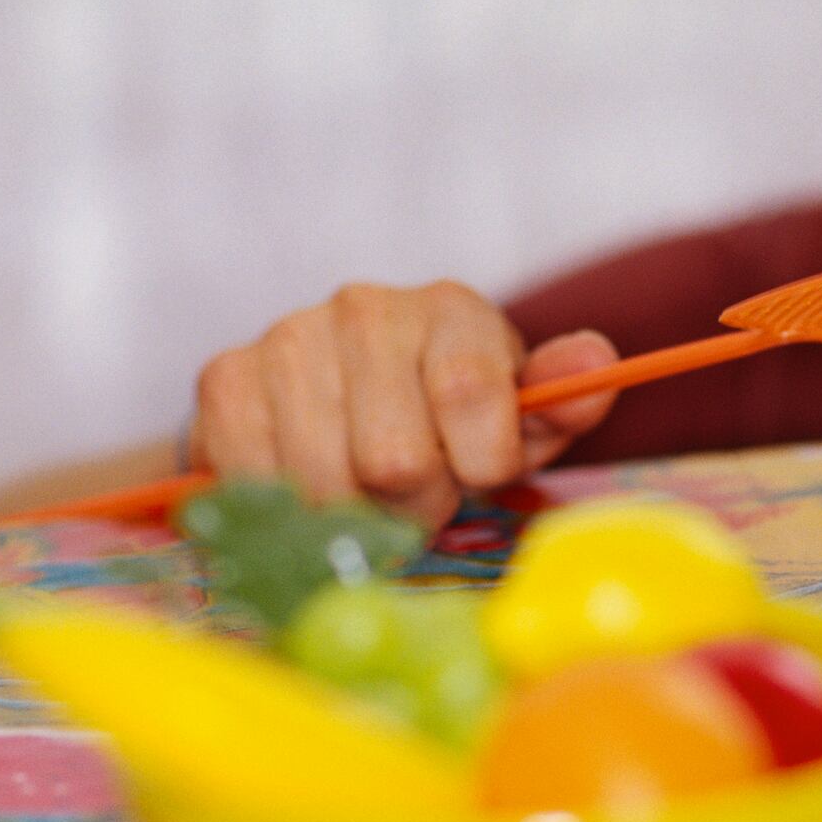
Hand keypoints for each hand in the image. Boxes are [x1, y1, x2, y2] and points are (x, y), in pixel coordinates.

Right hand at [189, 282, 617, 531]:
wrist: (338, 403)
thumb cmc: (449, 423)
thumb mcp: (517, 422)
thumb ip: (561, 402)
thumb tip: (597, 362)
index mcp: (452, 310)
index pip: (471, 393)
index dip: (479, 463)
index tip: (478, 474)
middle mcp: (367, 308)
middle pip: (396, 458)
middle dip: (416, 501)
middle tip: (418, 492)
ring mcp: (289, 338)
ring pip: (326, 482)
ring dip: (353, 513)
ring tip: (367, 491)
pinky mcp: (224, 379)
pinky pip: (257, 479)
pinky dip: (290, 507)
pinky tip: (312, 484)